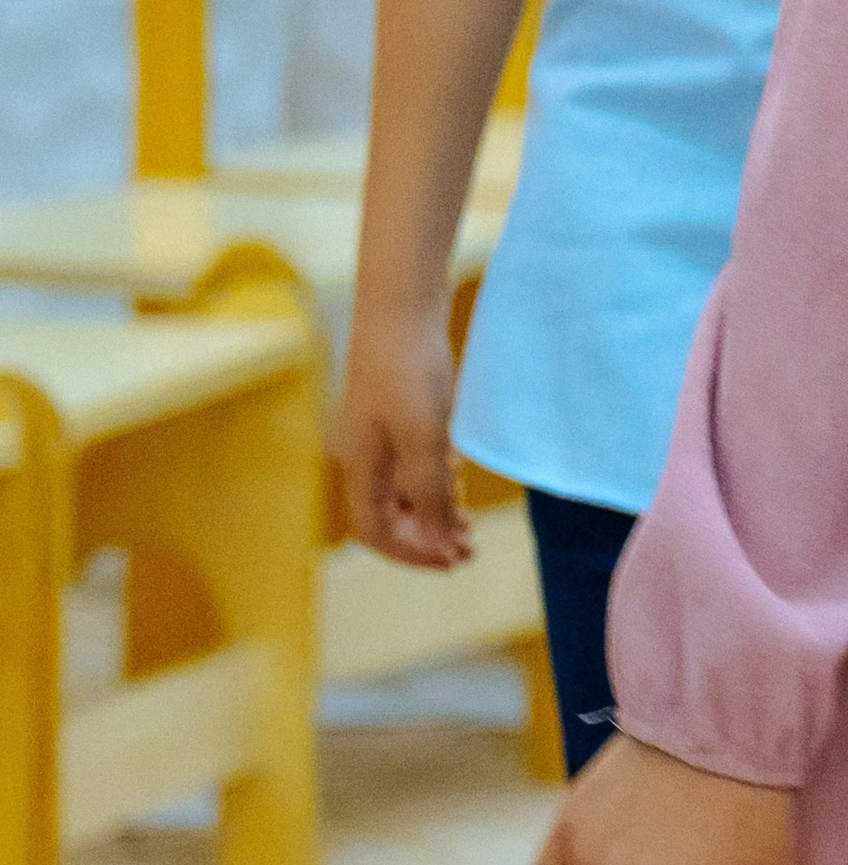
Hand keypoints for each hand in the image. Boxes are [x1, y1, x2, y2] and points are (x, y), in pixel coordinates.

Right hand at [334, 309, 472, 567]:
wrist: (402, 302)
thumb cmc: (410, 370)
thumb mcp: (425, 440)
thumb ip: (429, 493)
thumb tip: (437, 539)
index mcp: (360, 465)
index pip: (375, 532)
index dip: (412, 554)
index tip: (453, 562)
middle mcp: (362, 451)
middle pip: (388, 514)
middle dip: (427, 535)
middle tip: (470, 547)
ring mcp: (376, 428)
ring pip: (403, 487)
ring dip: (434, 509)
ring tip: (470, 521)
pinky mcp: (395, 405)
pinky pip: (411, 459)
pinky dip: (434, 477)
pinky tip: (459, 472)